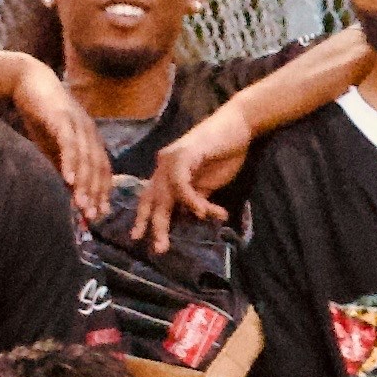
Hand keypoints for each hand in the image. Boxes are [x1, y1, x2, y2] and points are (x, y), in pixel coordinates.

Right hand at [8, 58, 113, 217]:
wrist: (29, 81)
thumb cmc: (42, 115)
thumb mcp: (52, 146)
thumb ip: (61, 165)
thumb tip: (67, 190)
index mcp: (91, 138)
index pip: (102, 170)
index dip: (101, 192)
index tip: (98, 213)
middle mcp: (90, 132)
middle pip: (98, 167)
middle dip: (96, 193)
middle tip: (92, 216)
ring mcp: (78, 124)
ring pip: (86, 159)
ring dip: (85, 184)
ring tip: (82, 205)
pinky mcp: (62, 118)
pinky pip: (69, 144)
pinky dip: (71, 163)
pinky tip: (69, 180)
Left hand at [130, 105, 257, 247]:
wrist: (238, 126)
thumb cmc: (224, 153)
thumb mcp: (207, 184)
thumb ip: (196, 200)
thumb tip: (190, 219)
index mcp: (167, 172)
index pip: (149, 198)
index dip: (143, 218)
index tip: (138, 238)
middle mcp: (164, 165)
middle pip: (152, 200)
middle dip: (152, 226)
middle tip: (158, 249)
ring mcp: (171, 159)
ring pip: (163, 196)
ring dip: (165, 222)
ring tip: (170, 241)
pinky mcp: (184, 154)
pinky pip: (180, 184)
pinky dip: (190, 201)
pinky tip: (202, 212)